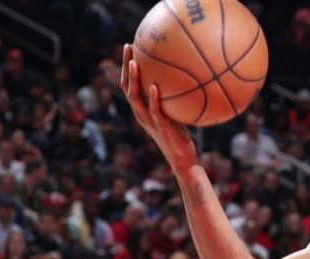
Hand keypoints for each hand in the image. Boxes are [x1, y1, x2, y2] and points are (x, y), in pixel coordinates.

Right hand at [120, 44, 196, 170]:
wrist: (183, 159)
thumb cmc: (180, 136)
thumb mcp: (174, 114)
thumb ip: (172, 99)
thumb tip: (184, 80)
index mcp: (142, 110)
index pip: (129, 85)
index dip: (126, 68)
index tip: (129, 48)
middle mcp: (141, 114)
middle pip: (127, 87)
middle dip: (125, 66)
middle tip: (127, 47)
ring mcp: (149, 121)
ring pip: (135, 98)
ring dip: (134, 79)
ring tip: (134, 62)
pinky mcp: (161, 127)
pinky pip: (155, 111)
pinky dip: (153, 98)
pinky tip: (154, 86)